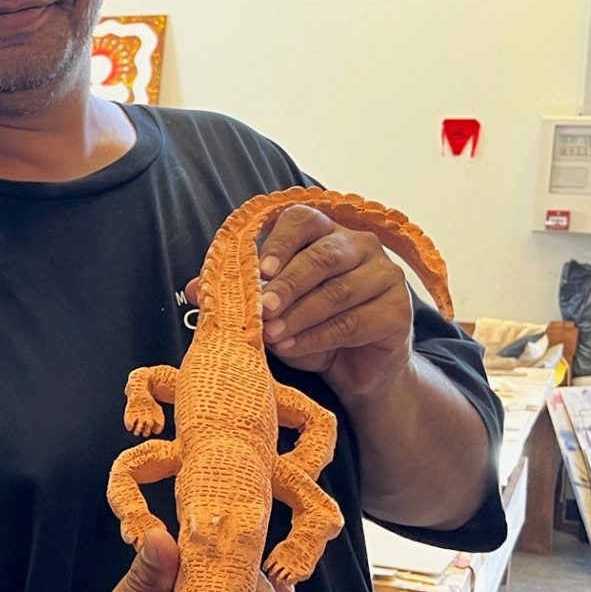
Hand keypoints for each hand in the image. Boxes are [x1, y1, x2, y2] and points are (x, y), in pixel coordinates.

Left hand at [185, 204, 413, 399]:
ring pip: (338, 291)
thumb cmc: (309, 329)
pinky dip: (319, 336)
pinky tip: (295, 346)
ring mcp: (385, 276)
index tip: (260, 270)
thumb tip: (191, 288)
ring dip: (299, 315)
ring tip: (272, 335)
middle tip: (262, 309)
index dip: (280, 242)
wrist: (355, 371)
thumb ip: (237, 294)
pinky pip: (354, 321)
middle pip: (323, 255)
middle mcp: (360, 247)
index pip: (303, 220)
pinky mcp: (399, 311)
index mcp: (326, 233)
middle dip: (287, 284)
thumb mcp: (270, 311)